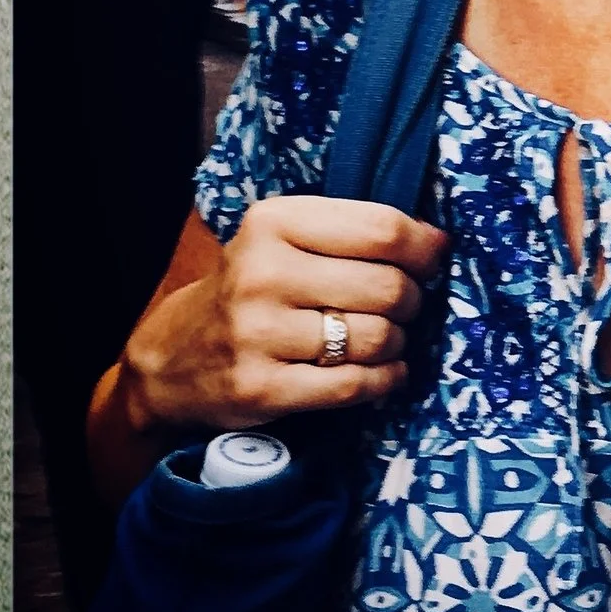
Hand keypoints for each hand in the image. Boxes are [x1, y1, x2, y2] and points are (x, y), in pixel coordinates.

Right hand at [118, 198, 449, 442]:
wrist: (172, 359)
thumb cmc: (251, 289)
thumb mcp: (284, 239)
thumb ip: (353, 232)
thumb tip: (438, 241)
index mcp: (273, 222)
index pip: (382, 229)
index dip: (423, 248)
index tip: (432, 260)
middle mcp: (262, 273)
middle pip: (388, 286)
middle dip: (411, 300)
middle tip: (401, 307)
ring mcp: (258, 334)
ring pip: (377, 337)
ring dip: (396, 343)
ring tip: (382, 339)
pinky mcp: (262, 388)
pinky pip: (356, 384)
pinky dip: (384, 380)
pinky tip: (383, 373)